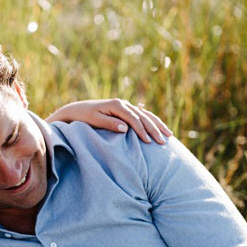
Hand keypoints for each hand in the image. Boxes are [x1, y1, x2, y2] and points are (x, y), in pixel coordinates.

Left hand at [45, 98, 171, 143]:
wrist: (77, 110)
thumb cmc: (84, 117)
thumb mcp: (95, 120)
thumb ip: (110, 123)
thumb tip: (125, 128)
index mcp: (117, 105)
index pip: (134, 119)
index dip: (142, 130)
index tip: (149, 142)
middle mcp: (123, 103)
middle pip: (144, 117)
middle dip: (155, 129)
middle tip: (163, 141)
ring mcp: (126, 106)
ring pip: (146, 115)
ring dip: (158, 125)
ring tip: (169, 135)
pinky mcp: (126, 110)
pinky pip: (143, 115)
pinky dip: (152, 121)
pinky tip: (160, 127)